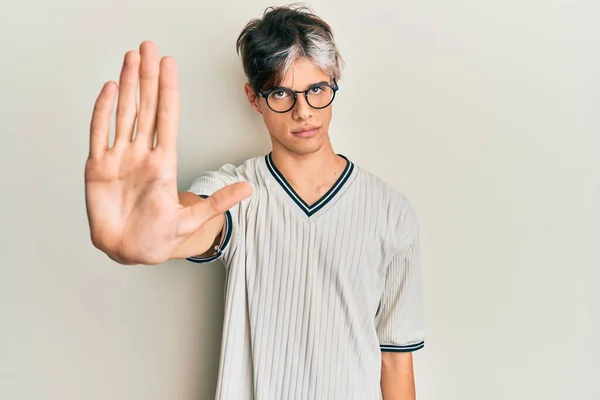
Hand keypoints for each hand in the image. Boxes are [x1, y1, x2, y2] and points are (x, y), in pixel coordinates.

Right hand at [84, 41, 251, 264]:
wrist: (128, 252)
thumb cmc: (158, 237)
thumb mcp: (192, 221)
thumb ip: (218, 203)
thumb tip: (249, 189)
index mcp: (164, 163)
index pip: (167, 118)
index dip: (168, 91)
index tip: (170, 65)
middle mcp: (142, 154)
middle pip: (145, 107)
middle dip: (147, 77)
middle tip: (149, 48)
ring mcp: (120, 158)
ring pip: (124, 113)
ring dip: (126, 85)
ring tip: (130, 58)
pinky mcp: (98, 167)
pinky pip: (99, 133)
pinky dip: (102, 111)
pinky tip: (109, 89)